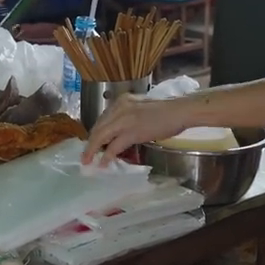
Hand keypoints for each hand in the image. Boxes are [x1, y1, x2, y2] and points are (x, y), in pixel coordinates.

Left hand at [82, 93, 196, 164]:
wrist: (179, 111)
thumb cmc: (166, 111)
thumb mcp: (140, 109)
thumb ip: (128, 116)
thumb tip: (120, 132)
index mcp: (121, 101)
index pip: (103, 118)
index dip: (95, 132)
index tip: (91, 142)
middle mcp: (119, 108)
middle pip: (98, 127)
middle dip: (90, 142)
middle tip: (85, 155)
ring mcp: (124, 119)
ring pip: (101, 136)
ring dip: (93, 150)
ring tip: (88, 161)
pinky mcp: (131, 132)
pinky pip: (114, 146)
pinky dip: (107, 155)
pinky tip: (103, 163)